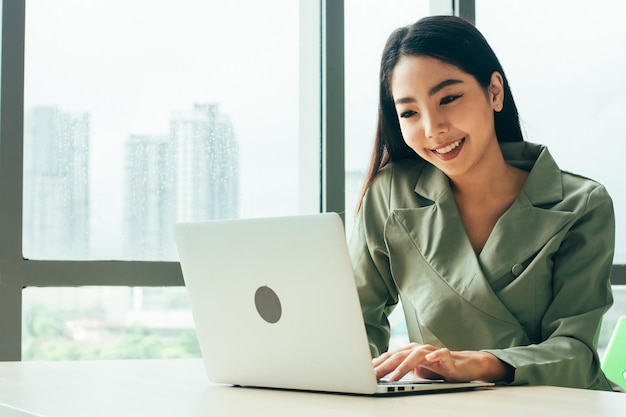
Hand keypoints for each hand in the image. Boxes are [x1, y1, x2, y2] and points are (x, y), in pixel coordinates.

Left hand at [373, 343, 510, 382]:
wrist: (463, 366)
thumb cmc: (437, 369)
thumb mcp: (416, 372)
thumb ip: (401, 371)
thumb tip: (380, 376)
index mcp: (409, 352)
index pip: (390, 357)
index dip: (377, 364)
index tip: (363, 372)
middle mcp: (418, 349)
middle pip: (398, 355)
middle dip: (384, 366)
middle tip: (373, 376)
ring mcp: (432, 351)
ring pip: (415, 355)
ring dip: (404, 365)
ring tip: (395, 375)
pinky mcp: (446, 355)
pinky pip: (440, 354)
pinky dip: (434, 356)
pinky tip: (429, 360)